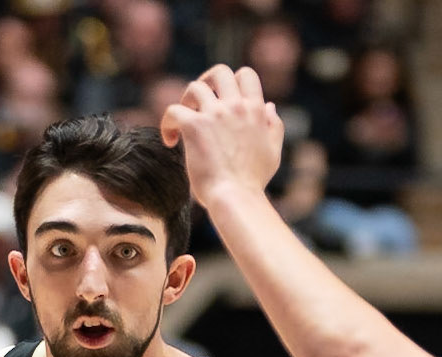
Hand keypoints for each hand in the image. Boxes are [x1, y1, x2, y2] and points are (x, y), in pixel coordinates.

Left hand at [160, 65, 284, 206]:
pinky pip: (173, 110)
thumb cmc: (254, 181)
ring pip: (194, 87)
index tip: (224, 99)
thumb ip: (273, 126)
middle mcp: (236, 106)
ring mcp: (214, 114)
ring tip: (184, 122)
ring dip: (187, 101)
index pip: (246, 75)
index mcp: (256, 110)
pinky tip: (170, 140)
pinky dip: (168, 123)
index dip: (233, 82)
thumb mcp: (273, 152)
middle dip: (207, 81)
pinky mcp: (194, 126)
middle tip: (199, 102)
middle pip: (219, 72)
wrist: (237, 198)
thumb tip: (269, 105)